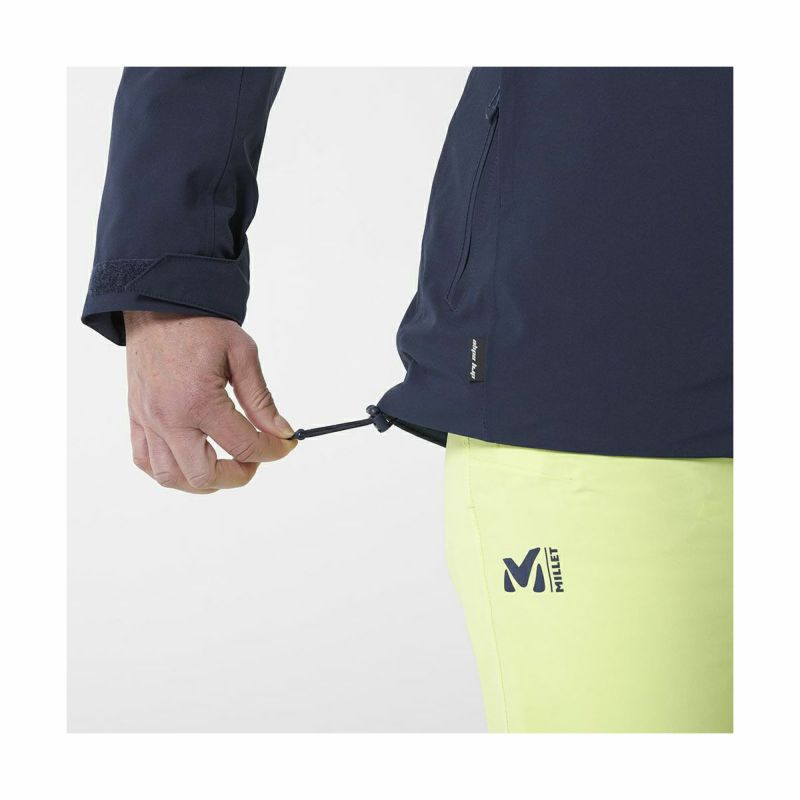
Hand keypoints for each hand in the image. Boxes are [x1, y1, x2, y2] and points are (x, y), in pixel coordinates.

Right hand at [124, 311, 296, 492]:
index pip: (244, 446)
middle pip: (205, 474)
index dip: (273, 451)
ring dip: (203, 480)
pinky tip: (191, 460)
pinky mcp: (136, 417)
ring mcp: (148, 420)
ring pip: (171, 477)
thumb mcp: (242, 355)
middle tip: (255, 459)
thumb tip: (281, 432)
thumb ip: (261, 400)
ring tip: (225, 466)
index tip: (286, 444)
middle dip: (238, 475)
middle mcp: (168, 418)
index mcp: (199, 401)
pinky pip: (144, 460)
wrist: (159, 304)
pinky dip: (169, 470)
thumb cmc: (201, 324)